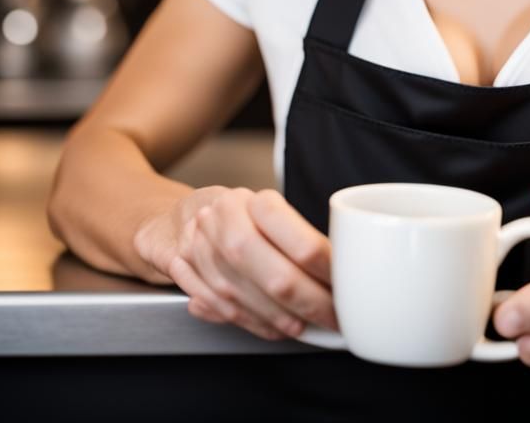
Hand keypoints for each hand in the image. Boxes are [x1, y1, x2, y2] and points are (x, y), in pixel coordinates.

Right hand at [133, 186, 338, 341]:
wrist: (185, 215)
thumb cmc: (240, 215)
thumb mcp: (272, 213)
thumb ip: (300, 239)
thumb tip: (341, 270)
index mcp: (257, 202)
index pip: (303, 244)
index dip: (328, 276)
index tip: (346, 289)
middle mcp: (226, 221)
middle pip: (277, 278)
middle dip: (311, 306)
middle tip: (334, 317)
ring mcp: (200, 247)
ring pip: (251, 299)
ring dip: (283, 320)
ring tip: (307, 326)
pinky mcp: (183, 270)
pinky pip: (223, 309)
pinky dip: (255, 323)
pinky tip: (276, 327)